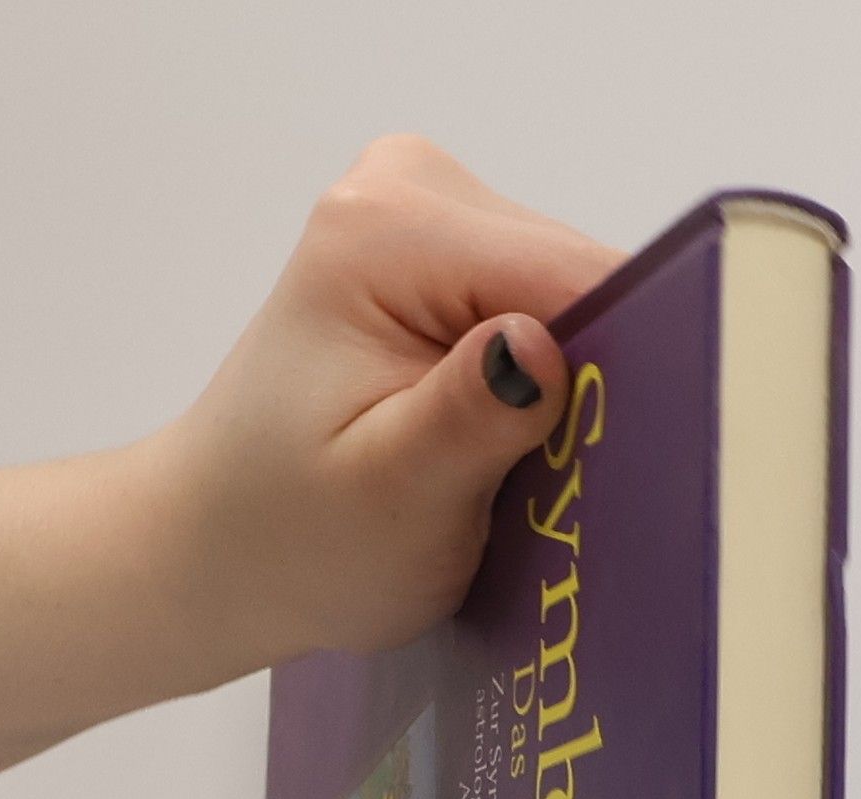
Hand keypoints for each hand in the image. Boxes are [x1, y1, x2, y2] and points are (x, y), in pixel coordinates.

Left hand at [136, 136, 621, 686]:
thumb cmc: (294, 539)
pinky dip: (548, 383)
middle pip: (579, 280)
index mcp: (388, 230)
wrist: (221, 547)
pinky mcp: (444, 253)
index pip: (571, 278)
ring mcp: (426, 212)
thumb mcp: (387, 501)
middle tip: (569, 490)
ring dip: (574, 388)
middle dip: (594, 384)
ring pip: (573, 297)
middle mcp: (410, 189)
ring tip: (528, 475)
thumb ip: (467, 421)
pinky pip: (545, 308)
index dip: (625, 367)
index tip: (639, 458)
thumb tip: (540, 349)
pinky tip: (511, 444)